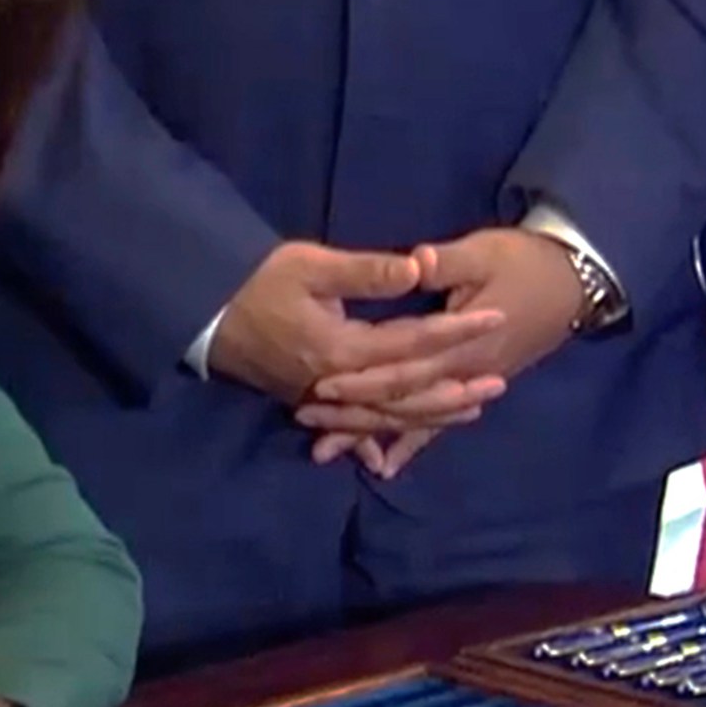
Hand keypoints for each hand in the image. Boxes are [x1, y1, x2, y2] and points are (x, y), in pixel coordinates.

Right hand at [207, 242, 506, 409]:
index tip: (494, 317)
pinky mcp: (310, 401)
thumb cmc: (258, 282)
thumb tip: (419, 267)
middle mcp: (336, 385)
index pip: (412, 344)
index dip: (456, 331)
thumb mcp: (310, 266)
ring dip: (431, 414)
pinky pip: (358, 425)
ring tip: (472, 409)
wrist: (205, 313)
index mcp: (341, 350)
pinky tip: (407, 440)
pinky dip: (386, 432)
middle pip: (407, 394)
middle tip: (500, 382)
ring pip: (387, 415)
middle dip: (454, 388)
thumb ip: (367, 272)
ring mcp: (322, 399)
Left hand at [299, 229, 584, 475]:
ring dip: (371, 435)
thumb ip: (445, 264)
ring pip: (414, 420)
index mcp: (462, 345)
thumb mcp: (483, 253)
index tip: (322, 387)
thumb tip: (415, 262)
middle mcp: (464, 374)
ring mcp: (470, 383)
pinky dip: (409, 443)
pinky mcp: (473, 383)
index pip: (404, 369)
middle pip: (402, 403)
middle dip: (354, 414)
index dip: (364, 379)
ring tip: (327, 452)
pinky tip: (383, 465)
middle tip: (307, 422)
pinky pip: (437, 422)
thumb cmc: (524, 261)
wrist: (573, 279)